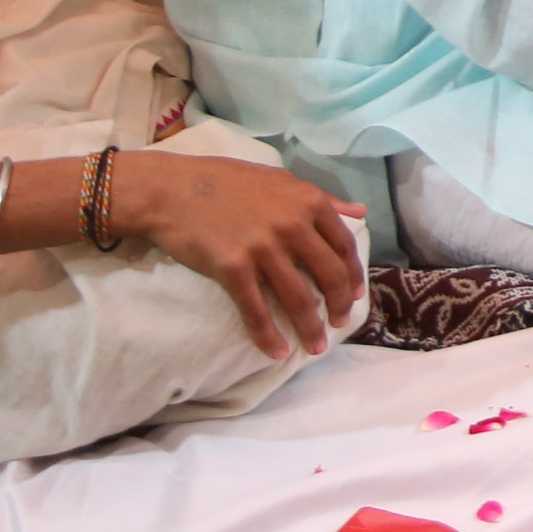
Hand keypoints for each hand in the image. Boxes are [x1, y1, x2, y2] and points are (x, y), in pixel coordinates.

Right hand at [108, 149, 370, 361]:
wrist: (173, 189)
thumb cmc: (226, 181)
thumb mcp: (282, 179)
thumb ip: (322, 198)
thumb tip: (360, 211)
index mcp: (308, 202)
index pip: (344, 245)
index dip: (353, 275)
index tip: (355, 296)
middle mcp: (292, 225)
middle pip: (329, 276)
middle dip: (339, 306)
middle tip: (339, 325)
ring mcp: (263, 248)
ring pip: (298, 299)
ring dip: (310, 328)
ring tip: (315, 347)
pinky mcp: (232, 268)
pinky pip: (256, 310)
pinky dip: (268, 336)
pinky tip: (276, 351)